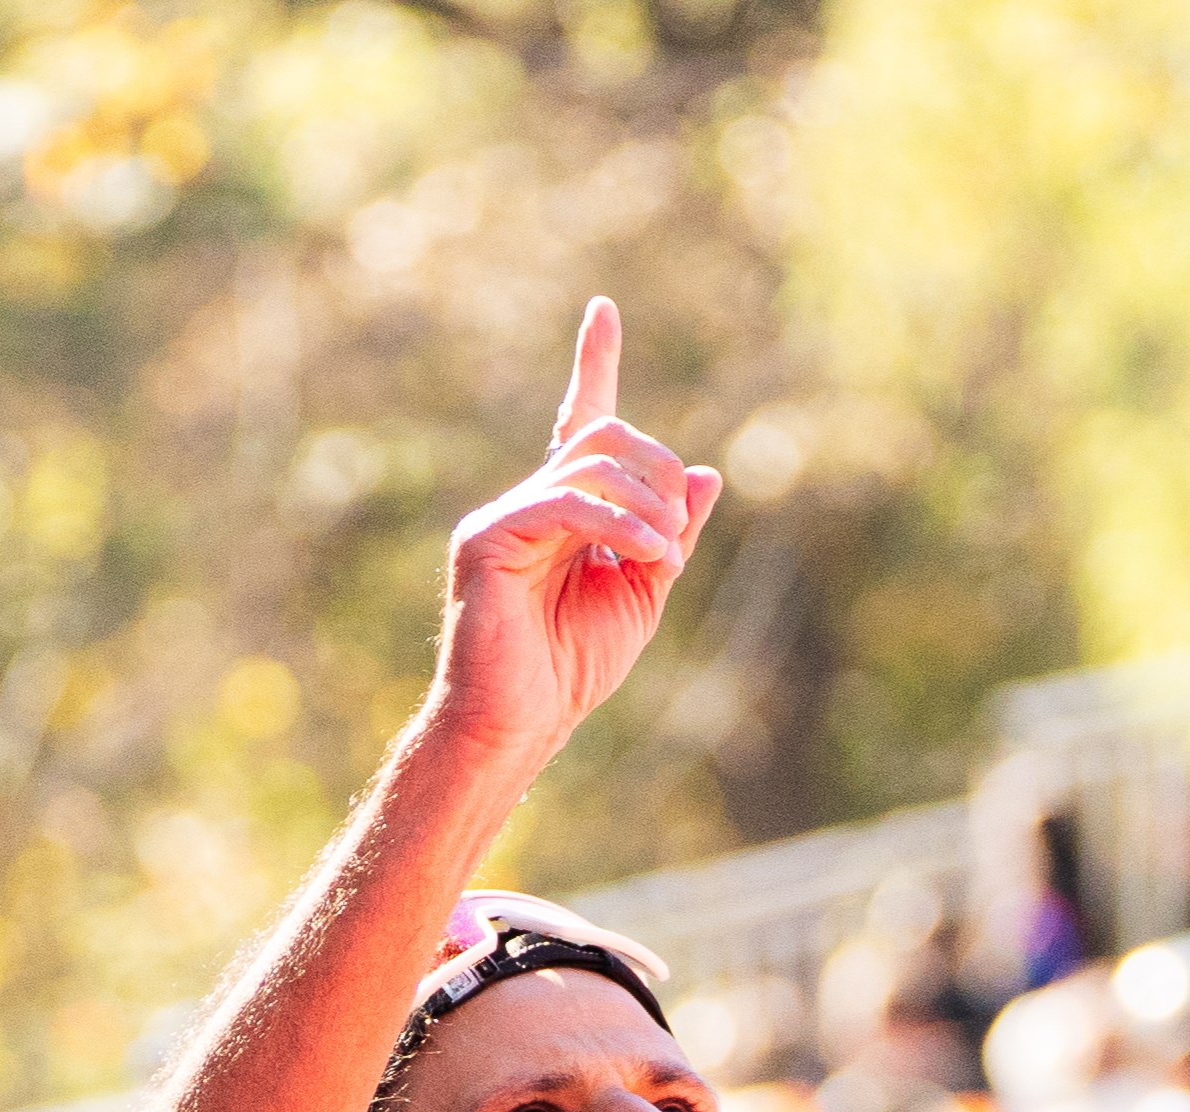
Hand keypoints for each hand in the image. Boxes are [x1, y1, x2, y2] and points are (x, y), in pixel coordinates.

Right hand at [434, 299, 720, 773]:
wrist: (521, 723)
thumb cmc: (572, 668)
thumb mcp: (644, 592)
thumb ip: (669, 532)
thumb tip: (702, 473)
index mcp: (566, 511)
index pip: (583, 421)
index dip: (594, 363)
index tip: (603, 311)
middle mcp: (533, 501)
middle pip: (608, 436)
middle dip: (658, 473)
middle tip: (673, 538)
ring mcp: (506, 516)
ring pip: (594, 462)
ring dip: (648, 507)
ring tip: (661, 559)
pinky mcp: (488, 537)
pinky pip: (568, 502)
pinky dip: (619, 523)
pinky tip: (647, 556)